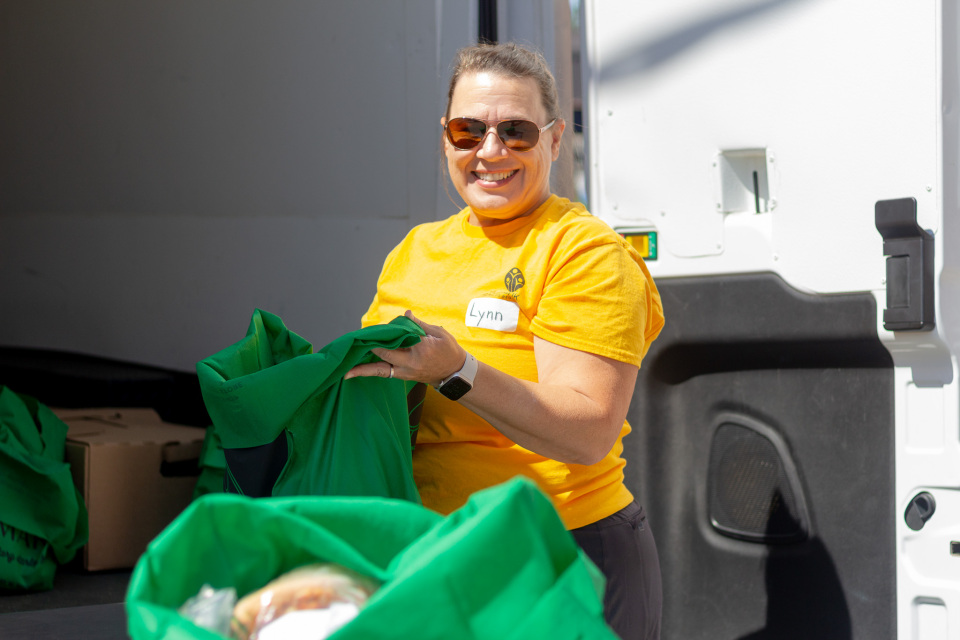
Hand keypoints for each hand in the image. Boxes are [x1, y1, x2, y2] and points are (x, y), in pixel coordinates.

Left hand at [344, 310, 465, 384]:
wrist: (455, 374)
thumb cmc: (449, 351)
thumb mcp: (439, 334)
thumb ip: (420, 324)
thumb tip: (405, 314)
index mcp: (421, 349)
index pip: (398, 339)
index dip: (384, 333)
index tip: (372, 328)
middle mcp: (411, 363)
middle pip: (385, 356)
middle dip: (369, 348)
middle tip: (353, 344)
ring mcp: (406, 373)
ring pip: (381, 371)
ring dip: (364, 370)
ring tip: (346, 372)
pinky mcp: (404, 377)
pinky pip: (385, 374)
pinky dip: (372, 371)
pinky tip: (358, 371)